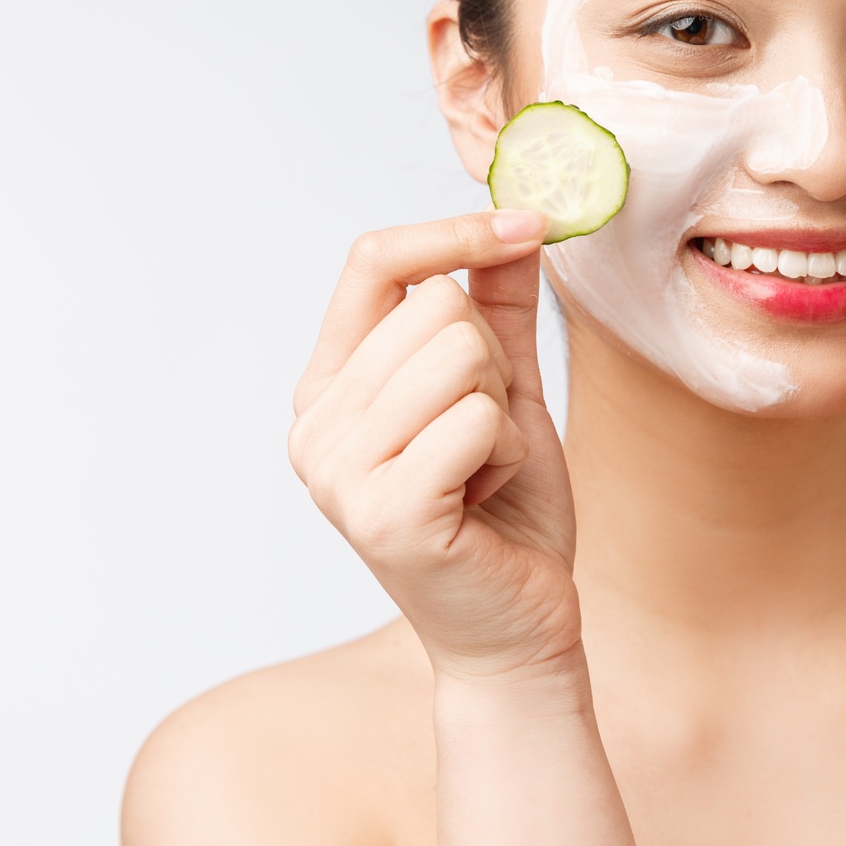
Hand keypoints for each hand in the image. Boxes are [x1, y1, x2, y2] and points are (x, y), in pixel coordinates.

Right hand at [287, 209, 582, 679]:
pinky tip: (487, 501)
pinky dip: (510, 452)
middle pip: (436, 306)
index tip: (531, 221)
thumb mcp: (505, 390)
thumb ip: (500, 307)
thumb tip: (518, 218)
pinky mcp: (386, 513)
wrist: (517, 628)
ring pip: (461, 354)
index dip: (454, 230)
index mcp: (329, 387)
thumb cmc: (507, 511)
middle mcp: (315, 427)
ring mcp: (339, 473)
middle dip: (494, 362)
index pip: (372, 260)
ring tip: (485, 471)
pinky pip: (478, 417)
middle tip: (487, 437)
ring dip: (504, 412)